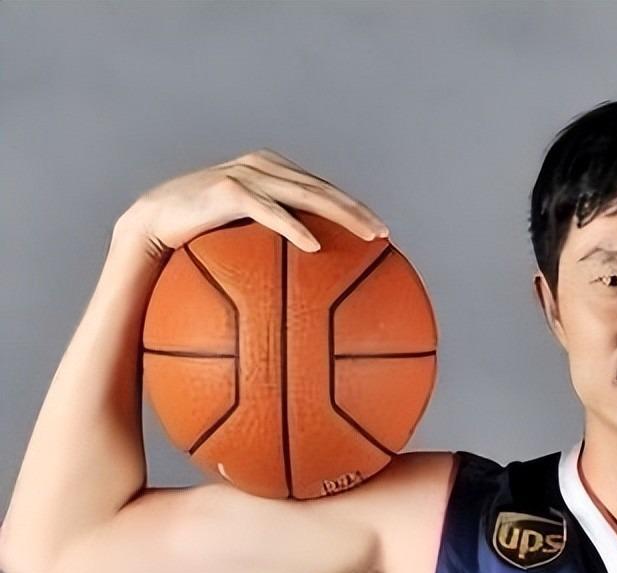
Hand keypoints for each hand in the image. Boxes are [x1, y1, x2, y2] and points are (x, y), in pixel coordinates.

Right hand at [114, 148, 389, 258]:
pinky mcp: (228, 191)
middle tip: (384, 235)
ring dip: (341, 214)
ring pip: (306, 194)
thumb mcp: (242, 237)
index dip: (353, 206)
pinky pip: (270, 211)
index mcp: (270, 172)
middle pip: (322, 188)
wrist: (152, 226)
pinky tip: (315, 245)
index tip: (381, 231)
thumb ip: (271, 243)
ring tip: (367, 236)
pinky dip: (294, 228)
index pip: (322, 188)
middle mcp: (262, 166)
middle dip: (357, 210)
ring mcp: (246, 174)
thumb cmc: (197, 237)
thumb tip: (304, 282)